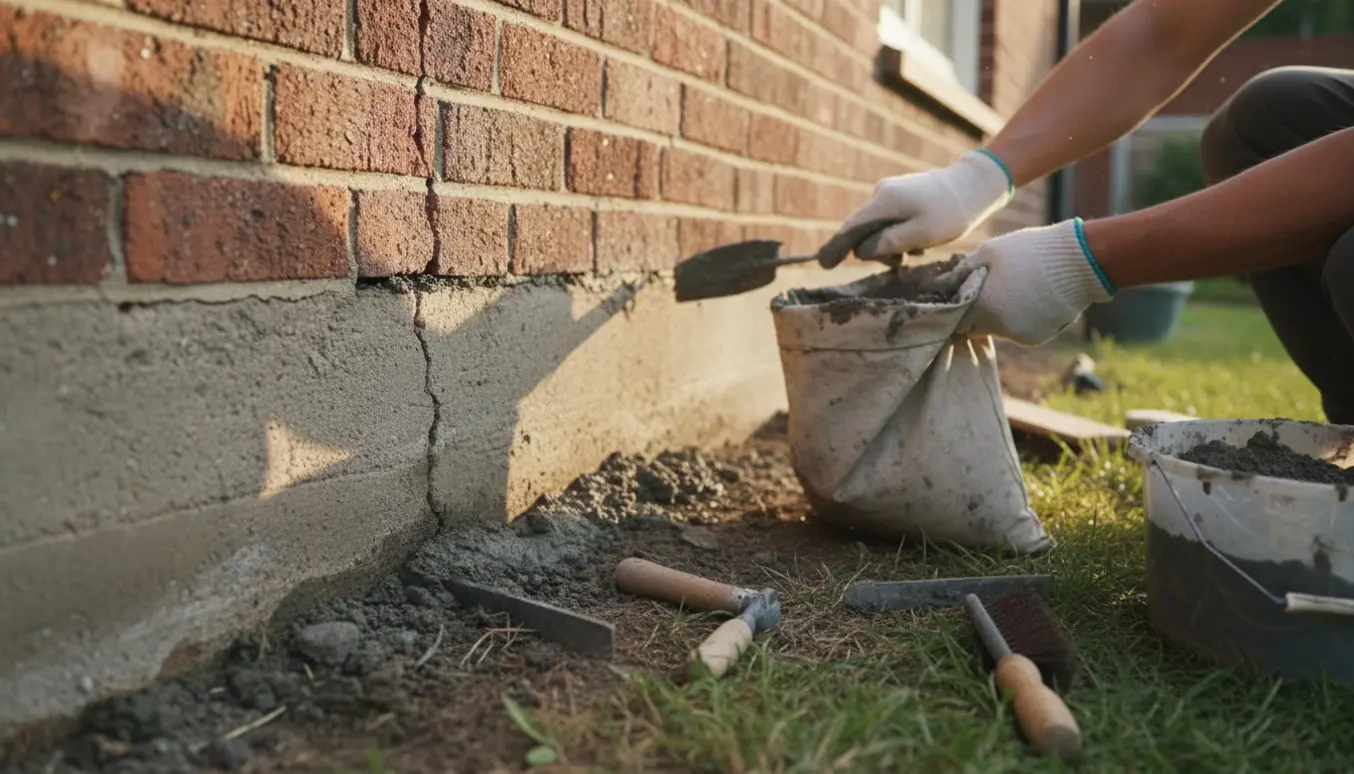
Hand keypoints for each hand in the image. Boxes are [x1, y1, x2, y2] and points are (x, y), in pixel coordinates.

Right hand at [832, 150, 1013, 260]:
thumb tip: (862, 250)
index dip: (836, 247)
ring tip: (917, 251)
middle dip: (875, 250)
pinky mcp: (902, 194)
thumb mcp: (920, 235)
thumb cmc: (951, 213)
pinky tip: (919, 240)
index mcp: (883, 202)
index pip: (851, 228)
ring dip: (891, 244)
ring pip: (878, 227)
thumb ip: (888, 244)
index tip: (823, 264)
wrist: (975, 185)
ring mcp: (891, 192)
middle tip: (901, 263)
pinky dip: (899, 234)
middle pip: (863, 229)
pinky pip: (890, 220)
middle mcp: (882, 194)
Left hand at [955, 219, 1115, 345]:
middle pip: (976, 327)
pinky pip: (1018, 332)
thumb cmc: (1030, 251)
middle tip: (990, 290)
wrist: (1080, 262)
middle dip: (977, 313)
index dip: (957, 309)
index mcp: (984, 307)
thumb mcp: (989, 251)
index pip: (956, 320)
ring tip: (1014, 289)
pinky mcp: (1038, 338)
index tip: (962, 297)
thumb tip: (940, 284)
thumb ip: (961, 272)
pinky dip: (1019, 320)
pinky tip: (1030, 298)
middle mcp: (1000, 329)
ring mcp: (1020, 336)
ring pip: (998, 330)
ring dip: (999, 315)